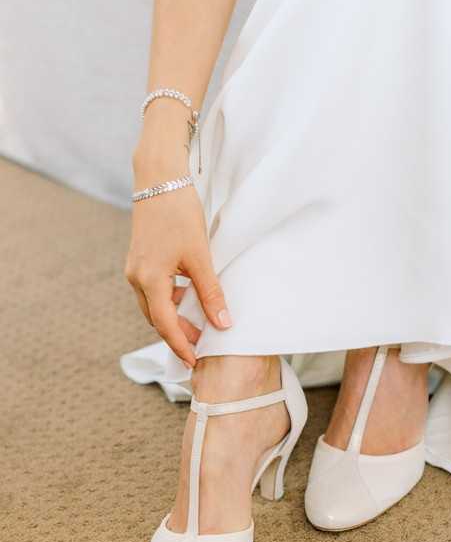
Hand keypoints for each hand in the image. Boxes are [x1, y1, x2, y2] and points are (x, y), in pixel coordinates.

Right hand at [125, 142, 230, 367]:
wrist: (159, 179)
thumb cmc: (179, 214)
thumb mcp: (200, 256)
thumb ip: (210, 292)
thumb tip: (223, 323)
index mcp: (150, 280)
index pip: (165, 324)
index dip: (181, 345)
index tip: (194, 362)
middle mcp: (136, 277)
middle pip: (156, 318)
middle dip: (177, 334)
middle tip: (202, 345)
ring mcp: (135, 268)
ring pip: (153, 305)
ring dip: (174, 317)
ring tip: (199, 324)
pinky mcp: (139, 259)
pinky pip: (153, 290)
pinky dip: (169, 300)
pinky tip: (189, 297)